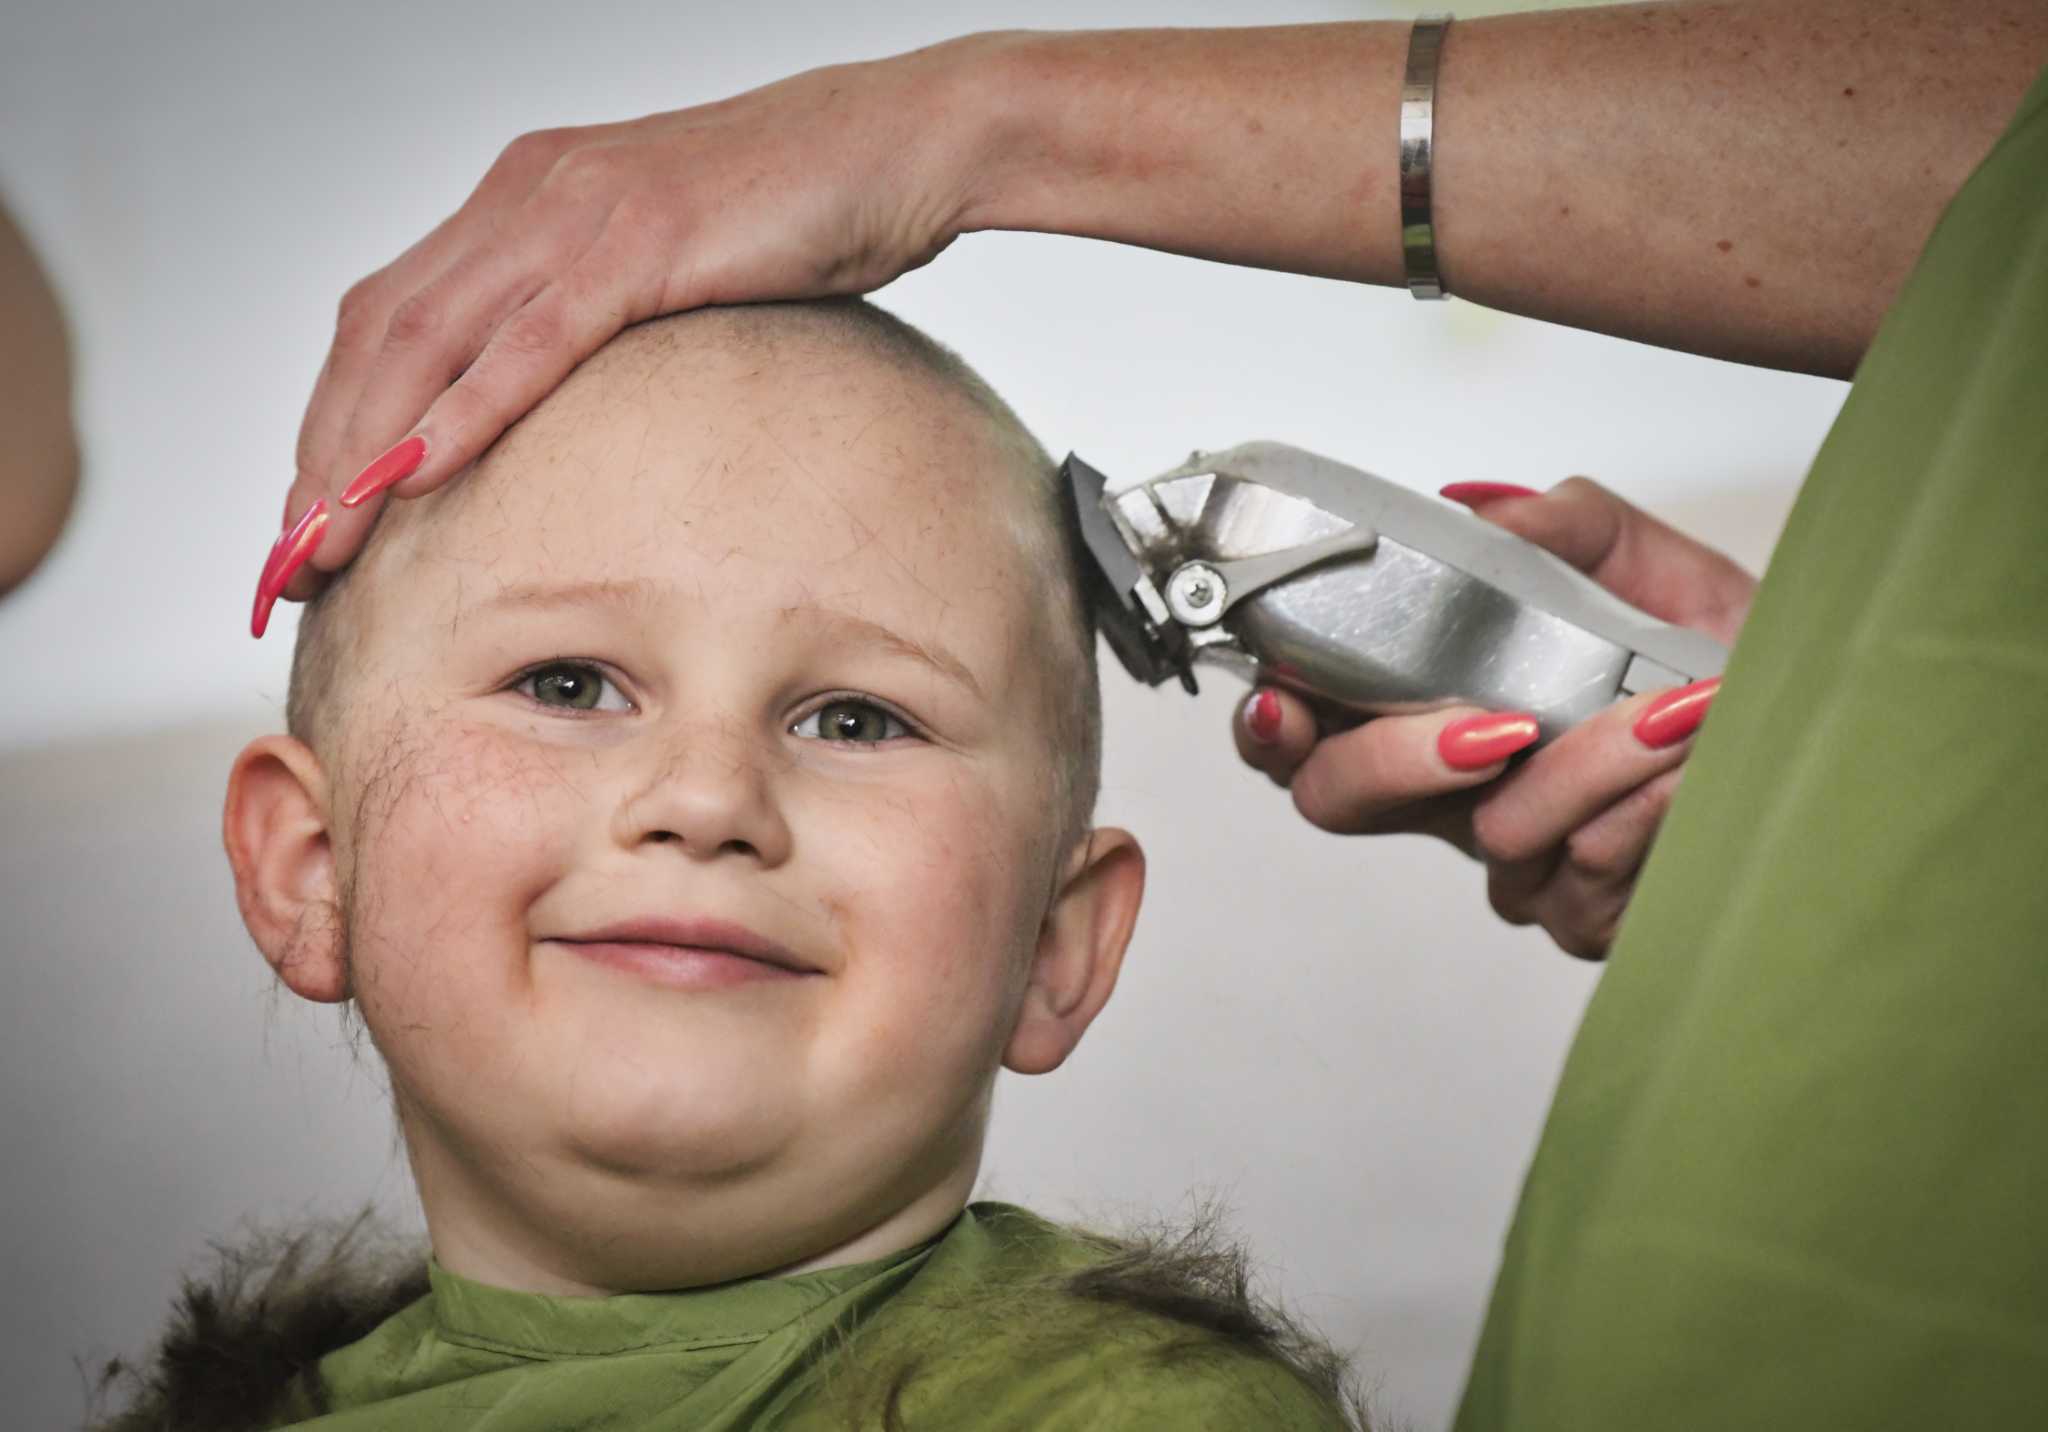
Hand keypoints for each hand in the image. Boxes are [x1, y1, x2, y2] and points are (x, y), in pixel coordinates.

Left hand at [277, 43, 980, 597]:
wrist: (897, 145)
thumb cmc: (800, 213)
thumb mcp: (672, 264)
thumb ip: (599, 312)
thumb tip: (568, 404)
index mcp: (523, 198)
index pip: (388, 315)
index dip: (332, 416)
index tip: (312, 512)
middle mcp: (527, 194)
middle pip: (378, 331)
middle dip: (322, 449)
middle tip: (290, 555)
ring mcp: (578, 210)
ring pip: (430, 336)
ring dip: (365, 446)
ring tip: (327, 539)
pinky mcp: (641, 238)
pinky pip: (535, 336)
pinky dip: (468, 404)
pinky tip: (422, 469)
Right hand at [1233, 478, 1754, 958]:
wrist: (1823, 714)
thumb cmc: (1718, 644)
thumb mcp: (1640, 557)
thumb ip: (1556, 524)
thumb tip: (1481, 509)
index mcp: (1424, 706)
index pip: (1299, 730)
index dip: (1269, 721)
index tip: (1285, 702)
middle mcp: (1449, 794)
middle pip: (1338, 801)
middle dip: (1402, 757)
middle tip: (1497, 722)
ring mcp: (1512, 864)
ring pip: (1493, 833)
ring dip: (1592, 762)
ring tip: (1683, 704)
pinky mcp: (1583, 916)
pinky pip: (1584, 867)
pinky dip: (1646, 802)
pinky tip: (1697, 762)